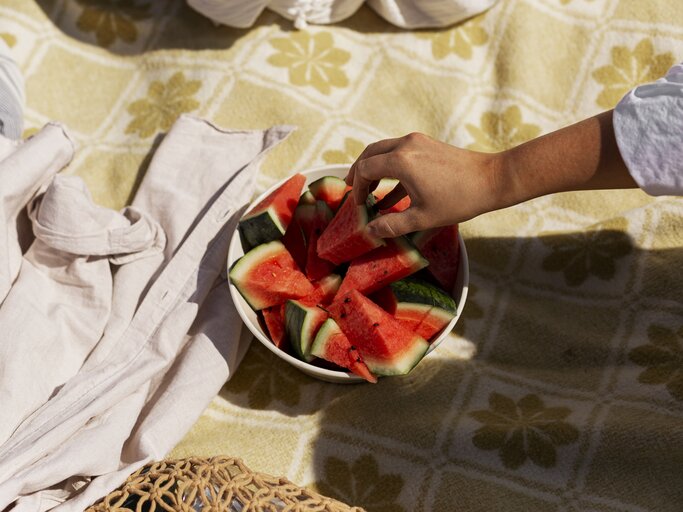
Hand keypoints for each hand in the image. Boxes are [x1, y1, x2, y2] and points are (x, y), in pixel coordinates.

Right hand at [345, 132, 503, 237]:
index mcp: (400, 161)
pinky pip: (400, 154)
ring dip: (374, 170)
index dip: (357, 188)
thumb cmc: (458, 199)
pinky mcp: (427, 145)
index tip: (358, 205)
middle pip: (370, 154)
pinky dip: (391, 170)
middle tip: (351, 189)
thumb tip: (370, 231)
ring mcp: (417, 142)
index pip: (365, 169)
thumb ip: (392, 225)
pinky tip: (390, 194)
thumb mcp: (422, 218)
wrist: (492, 180)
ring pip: (384, 151)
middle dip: (359, 172)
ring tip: (369, 192)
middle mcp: (405, 145)